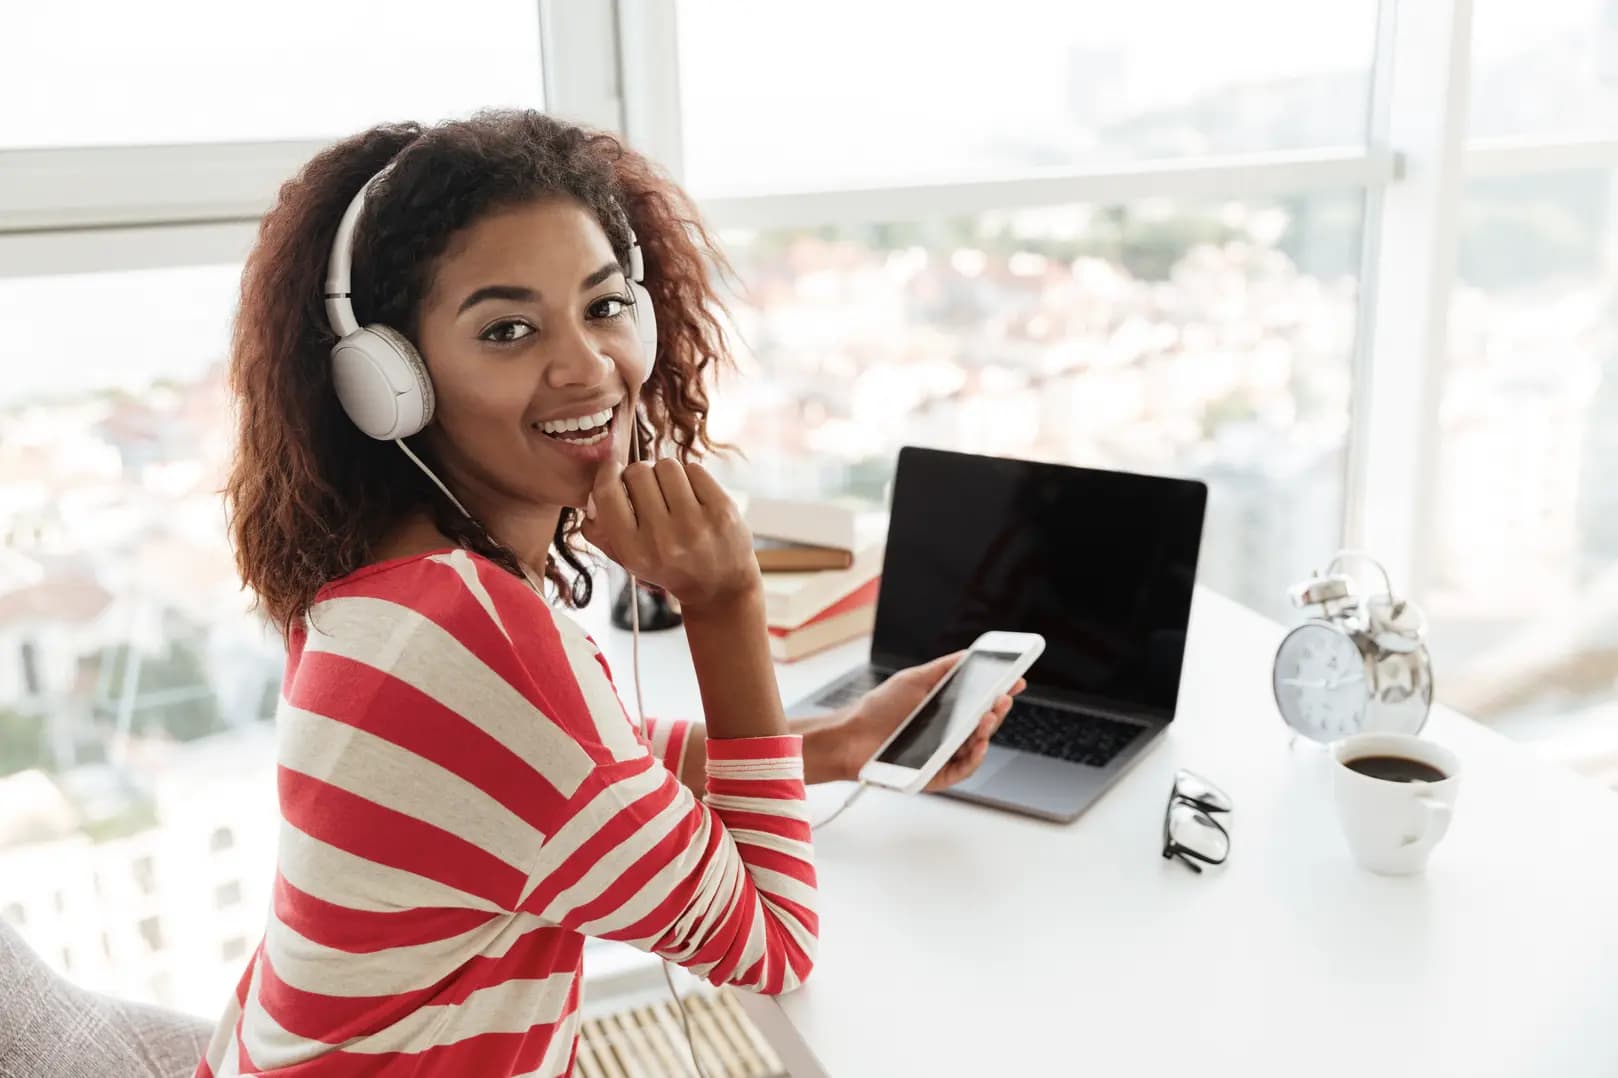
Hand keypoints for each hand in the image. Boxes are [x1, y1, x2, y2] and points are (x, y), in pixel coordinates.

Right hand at [580, 459, 760, 611]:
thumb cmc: (669, 567)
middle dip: (640, 475)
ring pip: (666, 466)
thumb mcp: (629, 560)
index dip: (607, 474)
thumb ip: (600, 531)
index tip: (613, 469)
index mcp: (635, 552)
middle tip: (649, 490)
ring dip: (665, 474)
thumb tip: (592, 493)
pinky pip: (694, 469)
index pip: (608, 494)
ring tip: (672, 493)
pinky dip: (690, 477)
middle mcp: (664, 539)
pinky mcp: (723, 509)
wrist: (720, 587)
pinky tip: (693, 496)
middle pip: (638, 472)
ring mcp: (696, 523)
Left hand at [835, 652, 1026, 790]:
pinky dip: (975, 757)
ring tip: (988, 716)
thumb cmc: (878, 709)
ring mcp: (944, 755)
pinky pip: (963, 769)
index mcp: (946, 711)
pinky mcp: (937, 775)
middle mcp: (948, 734)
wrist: (851, 736)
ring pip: (977, 747)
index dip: (1000, 691)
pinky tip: (979, 743)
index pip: (980, 702)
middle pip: (984, 724)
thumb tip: (969, 654)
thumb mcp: (914, 680)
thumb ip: (944, 669)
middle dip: (998, 709)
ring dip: (988, 731)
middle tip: (1003, 697)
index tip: (1016, 679)